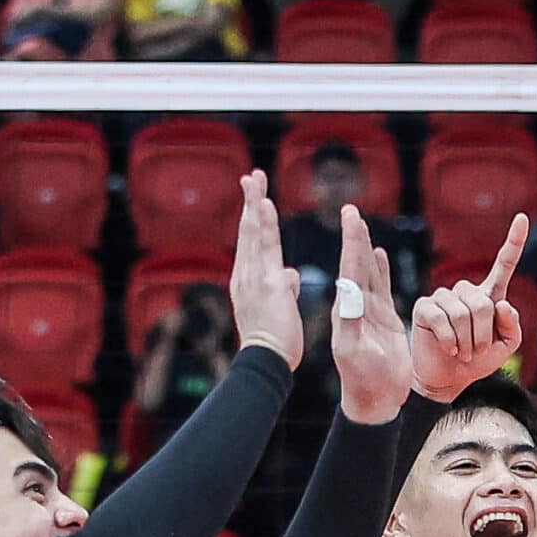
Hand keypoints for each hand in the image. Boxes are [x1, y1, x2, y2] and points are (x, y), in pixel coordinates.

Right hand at [228, 169, 307, 370]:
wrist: (265, 360)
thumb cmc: (273, 341)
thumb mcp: (278, 308)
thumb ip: (283, 287)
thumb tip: (291, 275)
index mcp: (248, 281)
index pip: (251, 243)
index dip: (252, 219)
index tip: (255, 198)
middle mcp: (246, 274)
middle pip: (247, 230)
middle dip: (249, 201)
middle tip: (251, 175)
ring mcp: (254, 277)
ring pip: (252, 232)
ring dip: (254, 203)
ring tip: (256, 179)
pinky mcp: (266, 282)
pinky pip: (265, 247)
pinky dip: (262, 223)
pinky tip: (264, 204)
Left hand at [332, 203, 417, 420]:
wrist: (376, 400)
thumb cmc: (363, 380)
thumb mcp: (354, 351)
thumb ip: (351, 322)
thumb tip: (349, 294)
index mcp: (346, 311)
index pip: (349, 269)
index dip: (351, 242)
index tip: (349, 217)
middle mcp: (355, 307)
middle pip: (356, 264)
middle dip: (355, 237)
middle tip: (350, 209)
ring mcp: (370, 312)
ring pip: (368, 272)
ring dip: (365, 247)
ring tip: (360, 223)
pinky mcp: (384, 319)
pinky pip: (382, 287)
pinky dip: (381, 268)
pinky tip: (380, 252)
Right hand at [407, 212, 527, 399]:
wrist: (448, 379)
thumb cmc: (477, 361)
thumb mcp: (505, 347)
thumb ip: (512, 327)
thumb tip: (503, 305)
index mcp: (489, 296)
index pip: (504, 265)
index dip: (514, 242)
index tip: (523, 218)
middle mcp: (466, 292)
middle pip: (483, 304)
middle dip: (483, 334)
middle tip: (476, 351)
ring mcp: (443, 297)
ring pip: (463, 313)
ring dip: (467, 341)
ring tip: (462, 352)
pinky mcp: (425, 307)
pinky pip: (443, 319)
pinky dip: (450, 341)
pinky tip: (449, 349)